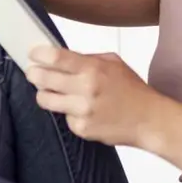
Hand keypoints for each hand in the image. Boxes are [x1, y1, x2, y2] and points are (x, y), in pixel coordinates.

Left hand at [25, 45, 165, 147]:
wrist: (148, 120)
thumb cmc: (132, 90)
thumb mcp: (114, 63)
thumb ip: (88, 58)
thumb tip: (62, 58)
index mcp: (94, 69)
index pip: (56, 58)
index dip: (39, 54)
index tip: (33, 54)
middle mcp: (85, 89)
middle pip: (43, 78)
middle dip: (34, 74)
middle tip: (33, 72)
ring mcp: (82, 111)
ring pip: (45, 100)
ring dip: (44, 94)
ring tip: (51, 92)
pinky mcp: (81, 128)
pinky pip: (62, 117)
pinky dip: (67, 113)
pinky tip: (80, 111)